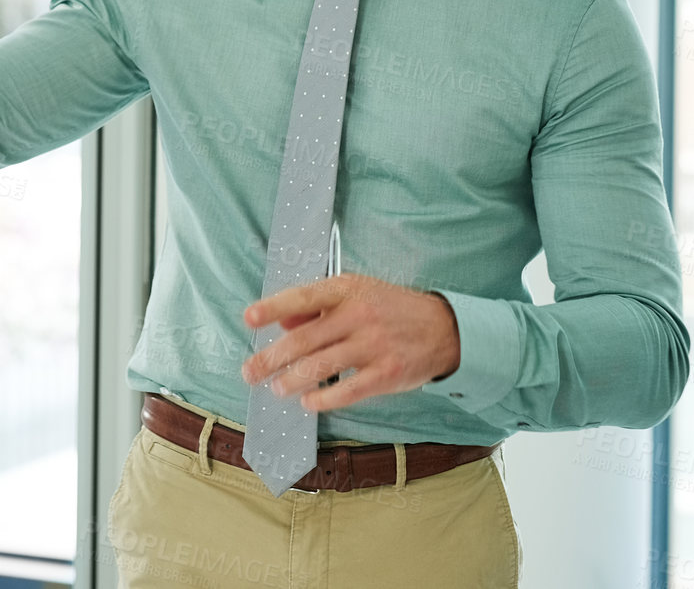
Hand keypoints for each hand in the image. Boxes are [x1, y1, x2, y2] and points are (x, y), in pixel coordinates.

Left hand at [239, 273, 459, 411]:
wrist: (444, 327)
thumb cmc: (389, 309)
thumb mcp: (355, 294)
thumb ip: (316, 307)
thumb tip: (280, 320)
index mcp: (346, 290)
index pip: (302, 298)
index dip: (272, 308)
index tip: (248, 318)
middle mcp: (358, 315)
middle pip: (304, 339)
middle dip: (272, 358)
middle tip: (250, 372)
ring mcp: (374, 345)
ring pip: (321, 366)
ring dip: (293, 381)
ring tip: (277, 389)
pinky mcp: (388, 373)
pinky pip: (348, 390)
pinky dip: (324, 399)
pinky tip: (309, 403)